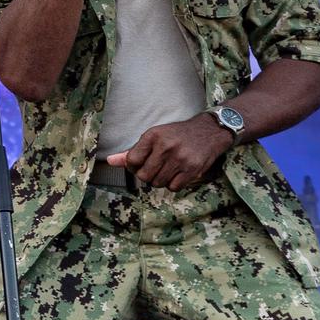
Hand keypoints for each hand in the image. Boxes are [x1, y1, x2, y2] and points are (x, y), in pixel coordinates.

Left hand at [107, 114, 235, 191]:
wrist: (210, 131)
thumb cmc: (177, 135)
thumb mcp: (154, 136)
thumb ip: (132, 151)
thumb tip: (109, 161)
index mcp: (153, 135)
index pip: (131, 161)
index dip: (133, 166)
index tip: (141, 164)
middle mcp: (165, 146)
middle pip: (144, 176)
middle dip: (146, 175)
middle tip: (154, 169)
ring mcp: (180, 159)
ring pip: (158, 183)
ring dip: (160, 180)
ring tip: (166, 170)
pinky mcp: (192, 169)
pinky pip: (173, 187)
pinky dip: (173, 184)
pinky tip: (177, 174)